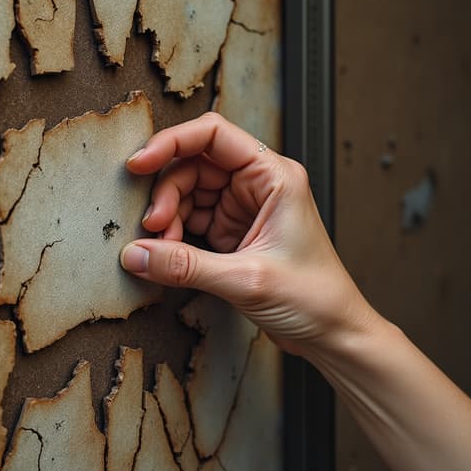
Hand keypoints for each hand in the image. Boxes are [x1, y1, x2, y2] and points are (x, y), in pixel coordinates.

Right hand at [120, 113, 374, 355]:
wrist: (333, 334)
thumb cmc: (315, 297)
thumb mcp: (246, 279)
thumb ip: (186, 265)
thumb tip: (137, 254)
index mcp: (273, 176)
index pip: (213, 135)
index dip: (172, 143)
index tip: (141, 163)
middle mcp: (258, 185)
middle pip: (194, 166)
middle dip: (168, 194)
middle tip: (153, 227)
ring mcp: (244, 209)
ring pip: (189, 194)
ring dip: (169, 218)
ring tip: (164, 248)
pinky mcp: (234, 233)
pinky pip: (192, 221)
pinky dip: (176, 236)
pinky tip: (171, 255)